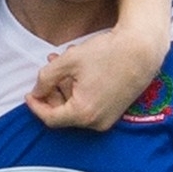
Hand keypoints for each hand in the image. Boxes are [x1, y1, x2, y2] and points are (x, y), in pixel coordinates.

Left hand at [29, 34, 162, 133]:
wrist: (143, 49)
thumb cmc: (107, 53)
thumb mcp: (68, 61)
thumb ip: (46, 78)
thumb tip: (37, 91)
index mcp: (83, 113)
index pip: (50, 118)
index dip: (36, 106)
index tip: (29, 94)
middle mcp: (96, 122)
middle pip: (63, 114)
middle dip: (52, 93)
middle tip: (46, 74)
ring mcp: (108, 119)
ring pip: (77, 108)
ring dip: (65, 88)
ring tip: (61, 62)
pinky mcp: (115, 111)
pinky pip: (91, 105)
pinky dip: (80, 91)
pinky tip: (78, 71)